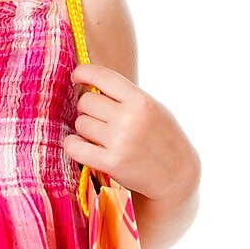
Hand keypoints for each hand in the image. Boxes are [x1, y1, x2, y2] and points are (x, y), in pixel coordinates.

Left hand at [65, 63, 199, 201]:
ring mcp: (120, 141)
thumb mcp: (153, 109)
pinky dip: (73, 145)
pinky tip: (80, 146)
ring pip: (80, 123)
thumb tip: (90, 83)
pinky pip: (74, 147)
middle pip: (86, 101)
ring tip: (99, 136)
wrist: (177, 175)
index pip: (102, 76)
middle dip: (87, 109)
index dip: (83, 73)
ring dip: (84, 129)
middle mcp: (130, 118)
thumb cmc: (162, 138)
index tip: (77, 77)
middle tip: (97, 119)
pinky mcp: (111, 162)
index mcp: (141, 100)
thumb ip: (126, 96)